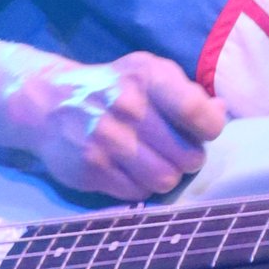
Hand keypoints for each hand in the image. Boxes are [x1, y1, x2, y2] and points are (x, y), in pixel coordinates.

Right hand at [7, 50, 224, 201]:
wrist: (47, 102)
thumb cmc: (112, 89)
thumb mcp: (148, 74)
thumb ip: (187, 94)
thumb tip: (221, 112)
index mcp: (148, 76)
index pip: (197, 112)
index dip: (210, 129)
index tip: (203, 131)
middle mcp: (127, 106)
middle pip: (188, 156)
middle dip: (187, 158)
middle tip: (175, 152)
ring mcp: (106, 139)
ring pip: (165, 180)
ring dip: (165, 176)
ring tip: (152, 162)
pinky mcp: (90, 168)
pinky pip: (137, 193)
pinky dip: (138, 186)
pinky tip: (127, 169)